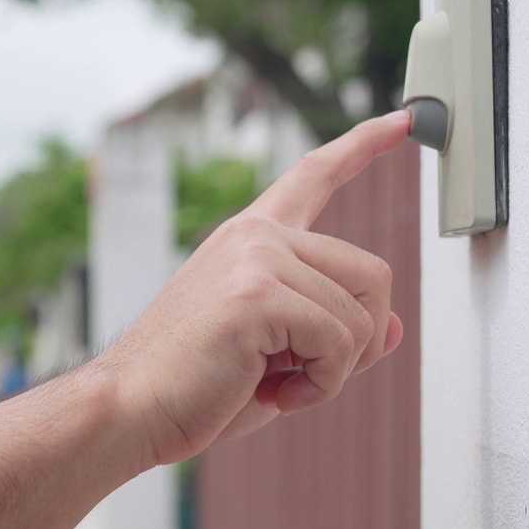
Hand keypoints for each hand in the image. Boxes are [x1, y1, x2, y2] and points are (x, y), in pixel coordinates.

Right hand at [99, 111, 410, 466]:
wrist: (128, 407)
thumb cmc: (188, 387)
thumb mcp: (275, 356)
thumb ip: (332, 334)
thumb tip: (397, 328)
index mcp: (249, 240)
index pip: (312, 176)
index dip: (361, 147)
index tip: (400, 120)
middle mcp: (254, 237)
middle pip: (372, 274)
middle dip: (360, 341)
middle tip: (306, 377)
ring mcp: (255, 259)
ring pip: (363, 315)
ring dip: (334, 371)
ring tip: (275, 387)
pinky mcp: (258, 294)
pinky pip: (340, 343)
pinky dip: (321, 385)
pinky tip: (273, 393)